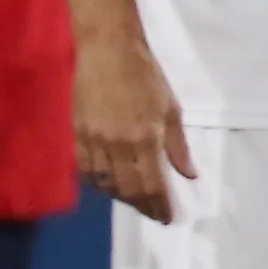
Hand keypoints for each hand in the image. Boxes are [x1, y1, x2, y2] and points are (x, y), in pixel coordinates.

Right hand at [73, 27, 195, 222]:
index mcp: (145, 138)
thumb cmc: (145, 75)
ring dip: (121, 197)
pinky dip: (98, 183)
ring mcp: (94, 140)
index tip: (168, 218)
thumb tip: (189, 175)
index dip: (161, 206)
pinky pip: (86, 169)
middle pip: (128, 189)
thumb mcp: (171, 108)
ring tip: (134, 200)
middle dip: (143, 206)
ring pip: (105, 183)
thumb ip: (178, 146)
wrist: (107, 50)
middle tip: (154, 214)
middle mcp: (117, 145)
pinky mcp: (77, 133)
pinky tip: (108, 185)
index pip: (153, 184)